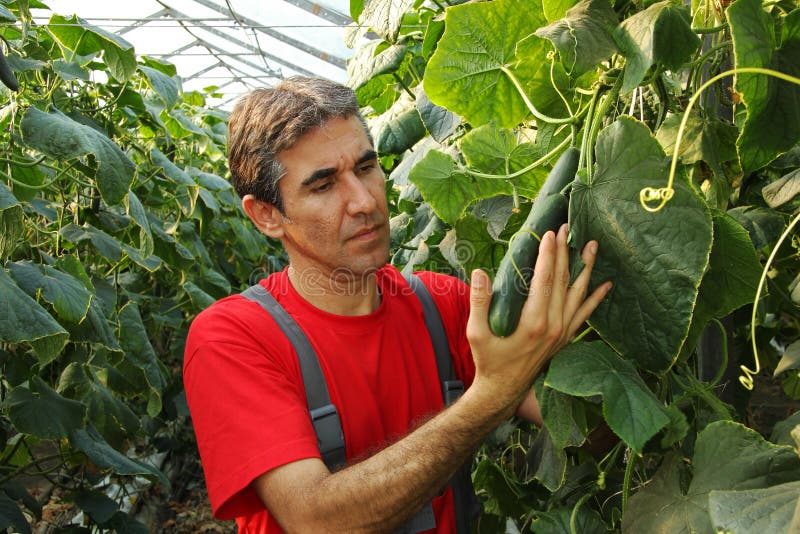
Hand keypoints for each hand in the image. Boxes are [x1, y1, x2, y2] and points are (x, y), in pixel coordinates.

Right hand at [466, 224, 610, 407]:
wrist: (503, 391)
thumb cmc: (488, 361)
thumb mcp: (476, 332)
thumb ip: (479, 301)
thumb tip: (479, 273)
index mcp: (533, 322)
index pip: (545, 280)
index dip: (548, 255)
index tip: (550, 233)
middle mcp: (553, 326)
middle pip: (563, 281)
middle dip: (565, 252)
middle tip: (567, 228)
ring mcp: (562, 332)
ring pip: (578, 294)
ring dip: (586, 268)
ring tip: (592, 245)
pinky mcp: (565, 338)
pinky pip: (585, 314)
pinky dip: (596, 298)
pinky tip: (606, 284)